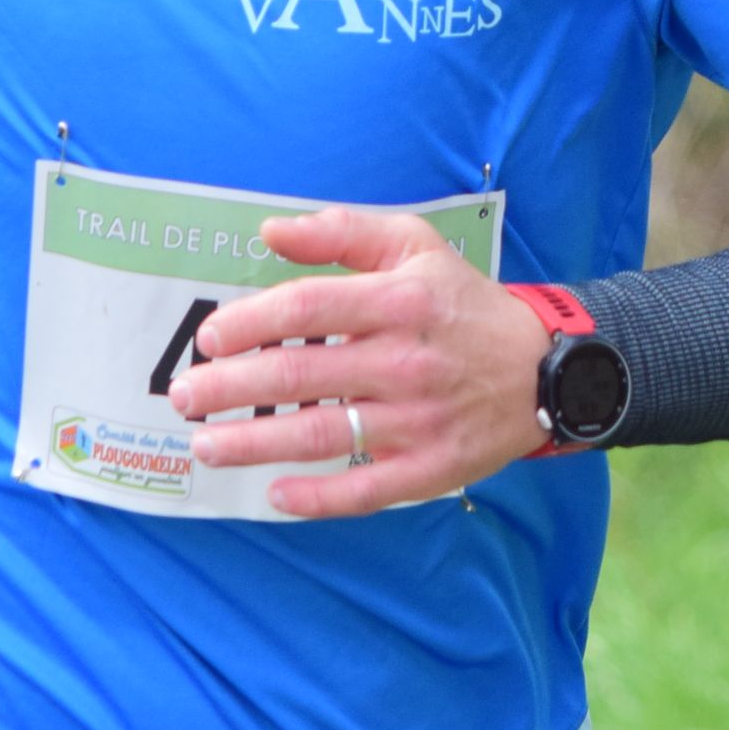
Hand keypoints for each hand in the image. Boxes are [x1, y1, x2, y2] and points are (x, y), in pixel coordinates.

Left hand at [169, 206, 552, 517]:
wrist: (544, 368)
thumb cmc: (462, 303)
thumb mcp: (414, 245)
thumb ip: (341, 231)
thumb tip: (270, 232)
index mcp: (399, 300)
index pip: (307, 309)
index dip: (248, 324)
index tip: (208, 337)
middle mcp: (405, 361)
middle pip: (299, 377)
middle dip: (229, 389)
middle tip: (184, 395)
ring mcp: (417, 420)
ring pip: (319, 435)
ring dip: (252, 445)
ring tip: (204, 443)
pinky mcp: (431, 468)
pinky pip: (364, 489)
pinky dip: (316, 498)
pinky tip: (274, 494)